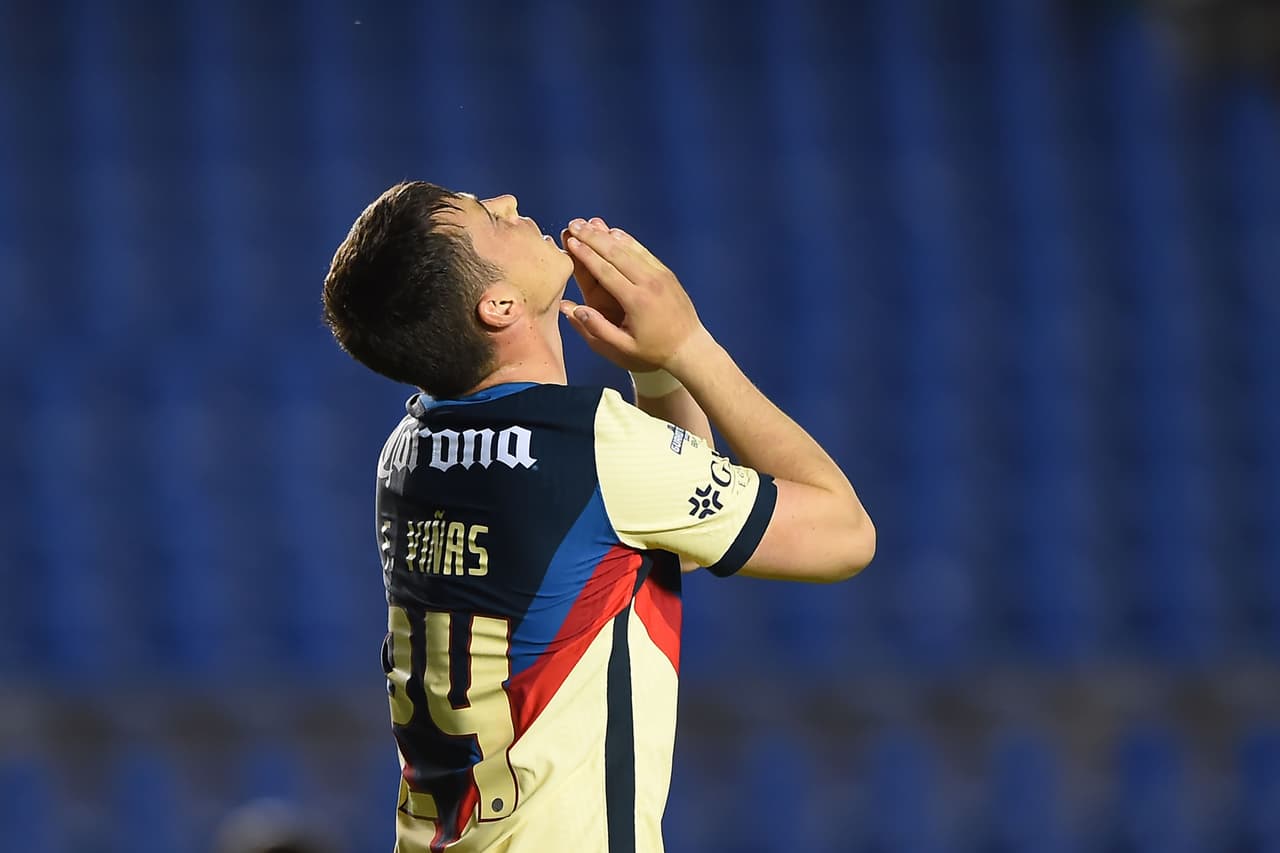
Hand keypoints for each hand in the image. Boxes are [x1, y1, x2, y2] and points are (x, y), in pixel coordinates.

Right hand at [559, 217, 653, 370]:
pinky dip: (628, 240)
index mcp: (636, 301)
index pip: (605, 271)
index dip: (585, 254)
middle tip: (574, 224)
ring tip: (588, 224)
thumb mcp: (623, 349)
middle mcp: (649, 283)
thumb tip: (573, 309)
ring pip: (630, 248)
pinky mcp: (667, 273)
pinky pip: (644, 252)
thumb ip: (597, 329)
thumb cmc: (654, 352)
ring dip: (607, 235)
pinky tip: (614, 232)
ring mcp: (660, 275)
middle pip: (616, 253)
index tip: (570, 241)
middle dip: (592, 237)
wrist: (690, 348)